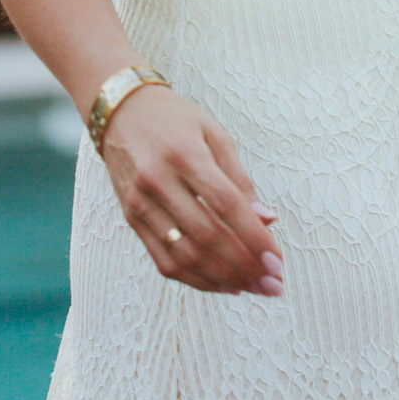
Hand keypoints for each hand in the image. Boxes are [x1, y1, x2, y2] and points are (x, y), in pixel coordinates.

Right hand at [99, 85, 283, 296]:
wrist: (121, 111)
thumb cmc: (175, 119)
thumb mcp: (214, 134)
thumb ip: (239, 180)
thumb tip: (266, 220)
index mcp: (186, 154)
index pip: (226, 205)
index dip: (254, 237)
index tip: (277, 260)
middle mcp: (159, 182)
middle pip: (207, 236)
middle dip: (245, 265)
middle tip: (272, 283)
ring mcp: (141, 204)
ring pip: (184, 257)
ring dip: (223, 279)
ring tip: (253, 287)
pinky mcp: (131, 219)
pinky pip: (164, 261)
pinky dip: (195, 279)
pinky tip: (223, 284)